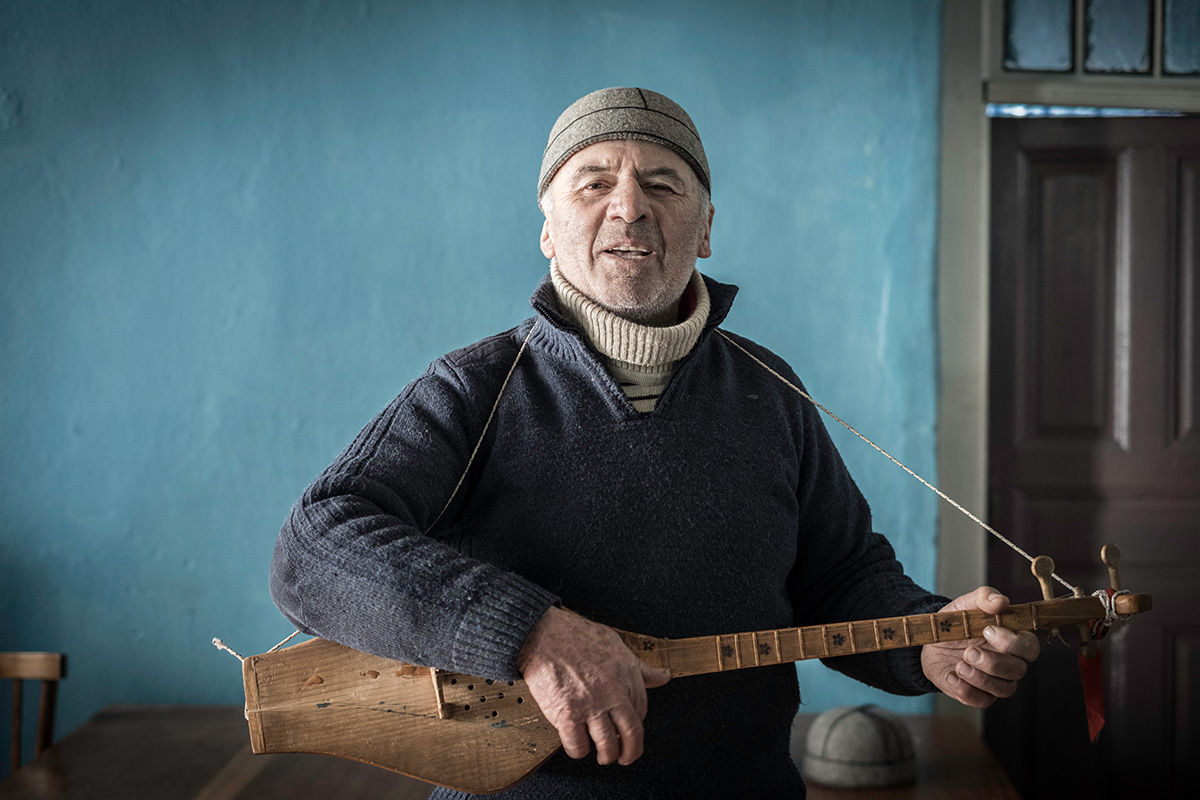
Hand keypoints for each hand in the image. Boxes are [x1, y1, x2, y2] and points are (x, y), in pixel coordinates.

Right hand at [516, 607, 670, 765]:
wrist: (543, 635)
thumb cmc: (575, 635)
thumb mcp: (616, 645)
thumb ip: (639, 667)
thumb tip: (663, 676)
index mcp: (627, 675)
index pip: (641, 709)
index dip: (636, 723)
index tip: (629, 727)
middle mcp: (612, 693)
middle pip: (632, 733)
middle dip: (631, 752)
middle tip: (626, 757)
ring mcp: (590, 706)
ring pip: (607, 744)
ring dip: (606, 755)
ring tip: (603, 756)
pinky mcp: (567, 715)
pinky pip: (578, 745)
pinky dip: (579, 751)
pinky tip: (578, 745)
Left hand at [920, 586, 1040, 707]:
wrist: (931, 641)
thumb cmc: (956, 622)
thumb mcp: (967, 604)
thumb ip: (985, 597)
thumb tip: (1001, 601)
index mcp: (1013, 639)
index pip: (1030, 647)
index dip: (1012, 642)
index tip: (987, 630)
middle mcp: (1010, 663)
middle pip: (1018, 670)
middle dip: (993, 662)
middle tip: (968, 652)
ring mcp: (996, 681)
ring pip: (1004, 689)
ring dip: (980, 678)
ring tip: (959, 665)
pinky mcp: (979, 695)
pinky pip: (982, 701)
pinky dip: (966, 691)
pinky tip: (951, 676)